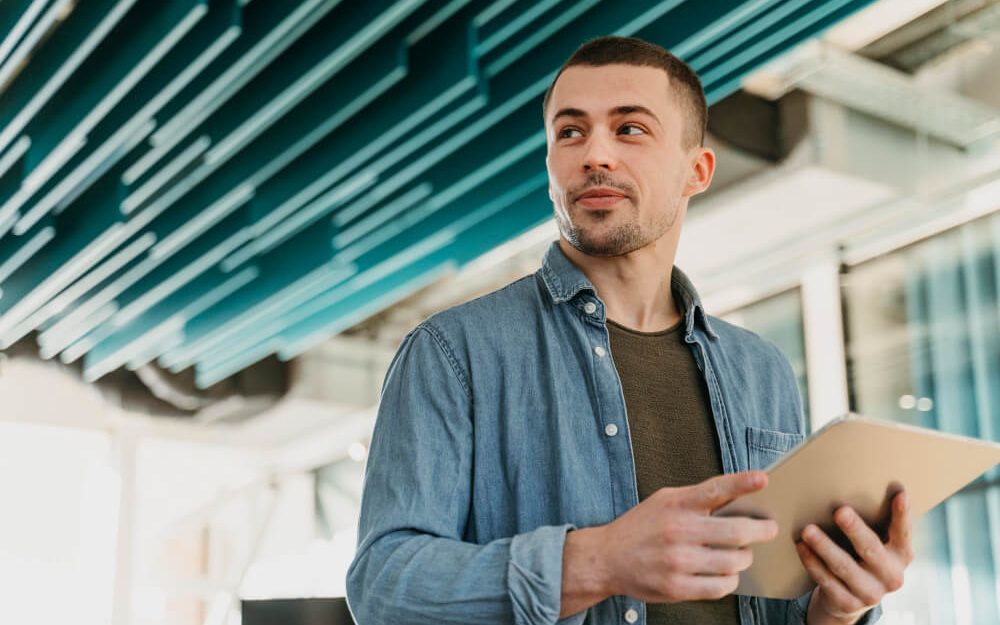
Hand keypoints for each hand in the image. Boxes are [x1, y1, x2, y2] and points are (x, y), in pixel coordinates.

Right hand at [601, 471, 778, 602]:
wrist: (607, 558)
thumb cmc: (641, 527)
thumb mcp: (664, 501)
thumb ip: (697, 499)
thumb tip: (739, 499)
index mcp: (676, 504)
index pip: (715, 490)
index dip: (742, 482)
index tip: (763, 478)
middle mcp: (678, 531)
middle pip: (736, 531)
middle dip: (762, 531)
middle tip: (769, 529)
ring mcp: (678, 561)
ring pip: (734, 562)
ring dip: (744, 558)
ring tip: (741, 554)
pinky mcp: (677, 587)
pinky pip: (721, 586)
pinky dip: (730, 580)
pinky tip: (726, 573)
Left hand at [798, 491, 913, 624]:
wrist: (850, 598)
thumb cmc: (861, 556)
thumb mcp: (874, 543)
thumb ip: (872, 523)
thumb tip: (849, 485)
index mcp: (901, 555)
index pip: (904, 532)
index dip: (903, 515)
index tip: (900, 494)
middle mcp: (891, 576)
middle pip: (871, 549)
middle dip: (855, 529)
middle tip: (840, 511)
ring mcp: (871, 593)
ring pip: (844, 567)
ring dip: (824, 546)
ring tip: (808, 530)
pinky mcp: (848, 604)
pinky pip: (827, 581)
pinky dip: (812, 562)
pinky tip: (802, 548)